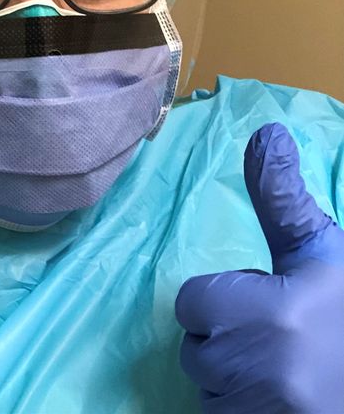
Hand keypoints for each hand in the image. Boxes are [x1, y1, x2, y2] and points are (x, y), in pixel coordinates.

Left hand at [175, 123, 343, 412]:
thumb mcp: (324, 254)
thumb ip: (282, 200)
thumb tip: (266, 131)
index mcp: (267, 317)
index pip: (191, 302)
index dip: (225, 300)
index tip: (267, 303)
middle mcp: (248, 372)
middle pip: (196, 347)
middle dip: (228, 340)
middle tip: (282, 339)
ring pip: (208, 387)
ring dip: (234, 379)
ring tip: (287, 373)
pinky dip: (241, 409)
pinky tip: (284, 400)